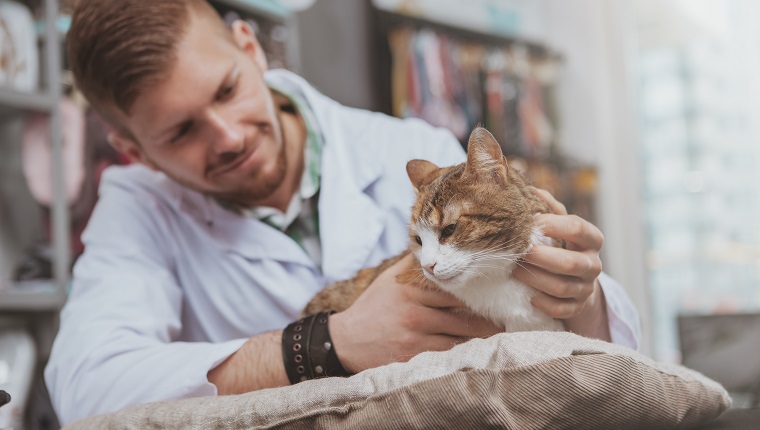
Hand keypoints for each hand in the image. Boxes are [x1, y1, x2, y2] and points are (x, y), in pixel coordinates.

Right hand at [329, 253, 500, 372]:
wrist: (345, 341)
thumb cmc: (373, 307)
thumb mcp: (390, 279)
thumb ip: (413, 263)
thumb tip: (436, 244)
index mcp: (411, 289)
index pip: (454, 288)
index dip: (479, 290)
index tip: (498, 289)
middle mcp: (415, 312)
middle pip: (463, 315)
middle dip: (488, 318)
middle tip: (508, 316)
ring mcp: (415, 337)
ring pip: (460, 338)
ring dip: (482, 338)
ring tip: (501, 334)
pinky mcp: (414, 358)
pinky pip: (448, 355)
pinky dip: (465, 352)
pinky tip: (479, 351)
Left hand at [512, 187, 610, 340]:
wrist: (576, 280)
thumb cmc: (562, 245)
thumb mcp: (559, 225)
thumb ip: (549, 209)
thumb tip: (532, 190)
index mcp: (591, 239)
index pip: (578, 228)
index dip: (554, 225)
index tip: (531, 223)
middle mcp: (593, 264)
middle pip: (571, 263)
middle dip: (542, 257)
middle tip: (520, 252)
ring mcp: (586, 288)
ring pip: (562, 288)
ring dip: (535, 279)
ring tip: (514, 271)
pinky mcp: (576, 307)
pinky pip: (560, 309)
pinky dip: (543, 303)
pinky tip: (528, 296)